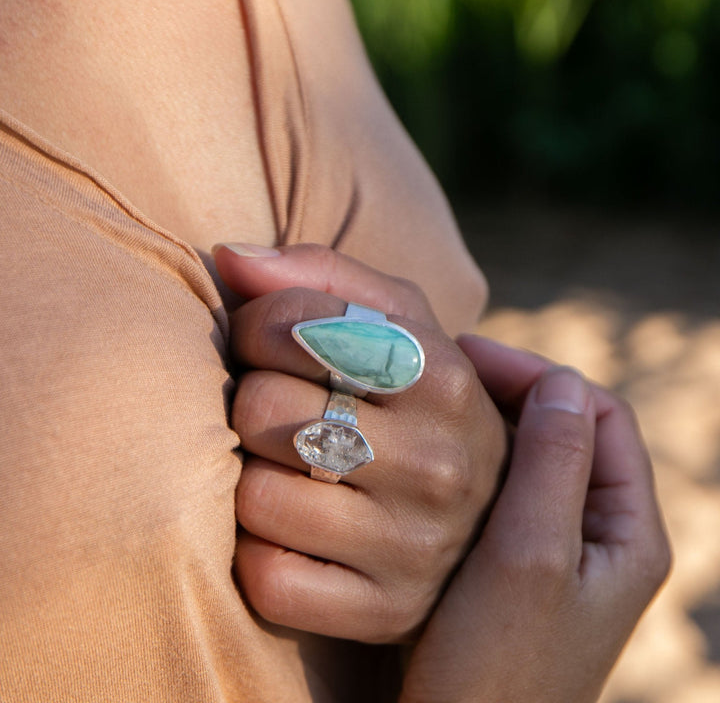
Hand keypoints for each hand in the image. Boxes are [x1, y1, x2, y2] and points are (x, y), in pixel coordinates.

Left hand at [213, 243, 506, 642]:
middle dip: (253, 400)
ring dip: (252, 475)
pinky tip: (292, 529)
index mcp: (445, 376)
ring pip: (254, 495)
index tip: (269, 343)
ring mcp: (412, 547)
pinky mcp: (380, 612)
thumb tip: (230, 255)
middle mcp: (437, 464)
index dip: (257, 327)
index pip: (293, 328)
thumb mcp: (404, 325)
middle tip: (280, 409)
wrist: (484, 513)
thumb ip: (324, 278)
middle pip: (260, 409)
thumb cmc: (421, 403)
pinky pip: (266, 576)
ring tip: (288, 467)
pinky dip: (259, 549)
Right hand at [400, 337, 670, 702]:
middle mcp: (600, 534)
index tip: (473, 355)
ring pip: (534, 456)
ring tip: (438, 402)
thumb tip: (562, 381)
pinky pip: (507, 488)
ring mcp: (557, 547)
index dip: (541, 375)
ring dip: (492, 421)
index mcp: (629, 531)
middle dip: (513, 391)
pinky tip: (436, 453)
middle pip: (569, 430)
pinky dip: (477, 458)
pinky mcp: (516, 561)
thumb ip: (555, 464)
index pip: (601, 415)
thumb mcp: (532, 558)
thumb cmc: (499, 667)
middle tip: (448, 370)